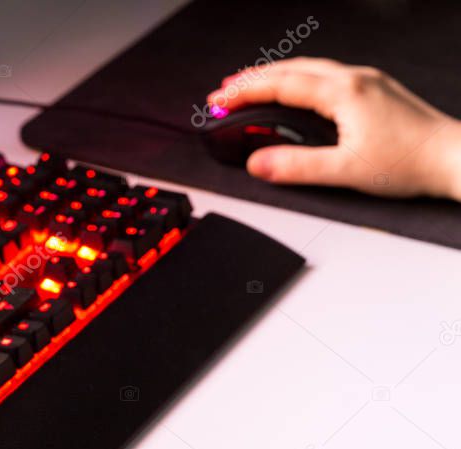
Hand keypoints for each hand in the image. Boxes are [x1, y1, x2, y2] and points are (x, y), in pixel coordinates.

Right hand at [207, 57, 460, 199]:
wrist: (451, 158)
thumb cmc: (409, 162)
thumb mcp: (344, 171)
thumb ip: (296, 167)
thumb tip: (259, 163)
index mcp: (344, 92)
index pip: (281, 85)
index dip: (244, 93)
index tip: (219, 101)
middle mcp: (355, 79)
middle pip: (292, 69)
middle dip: (253, 78)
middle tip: (224, 92)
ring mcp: (367, 82)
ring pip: (310, 69)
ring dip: (276, 76)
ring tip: (251, 88)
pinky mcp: (376, 91)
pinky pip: (326, 76)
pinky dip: (299, 81)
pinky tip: (294, 93)